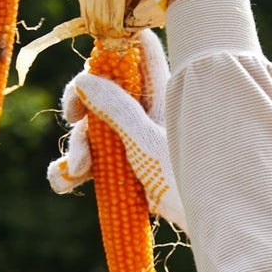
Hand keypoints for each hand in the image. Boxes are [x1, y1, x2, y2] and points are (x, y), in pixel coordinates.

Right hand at [48, 28, 186, 229]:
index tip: (89, 68)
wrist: (208, 224)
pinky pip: (91, 161)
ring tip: (77, 173)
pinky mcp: (123, 169)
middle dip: (82, 108)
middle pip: (101, 90)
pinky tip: (63, 182)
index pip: (138, 48)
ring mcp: (134, 140)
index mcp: (160, 92)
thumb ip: (116, 108)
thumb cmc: (186, 179)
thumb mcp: (146, 141)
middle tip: (74, 120)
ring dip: (77, 148)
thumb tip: (85, 78)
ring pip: (92, 129)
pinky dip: (73, 170)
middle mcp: (146, 111)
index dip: (112, 47)